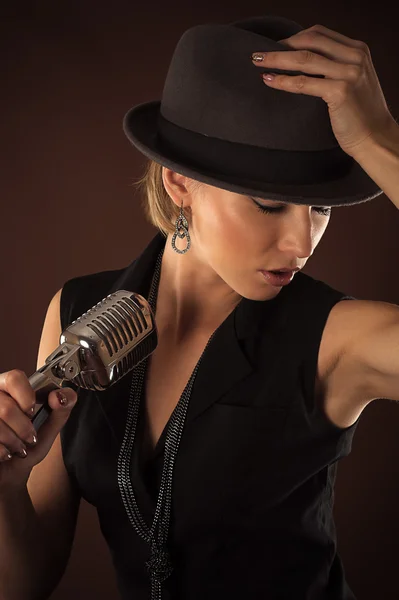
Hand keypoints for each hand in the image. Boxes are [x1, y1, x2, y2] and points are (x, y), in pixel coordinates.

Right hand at [0, 369, 77, 493]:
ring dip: (13, 442)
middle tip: (29, 437)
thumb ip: (61, 409)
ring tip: (17, 447)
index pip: (14, 378)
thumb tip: (60, 395)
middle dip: (23, 429)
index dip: (26, 397)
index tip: (31, 411)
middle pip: (7, 407)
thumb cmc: (28, 446)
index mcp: (9, 389)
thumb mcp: (49, 428)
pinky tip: (5, 452)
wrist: (11, 472)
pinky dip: (2, 451)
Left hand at [251, 24, 396, 158]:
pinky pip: (303, 83)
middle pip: (309, 41)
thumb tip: (301, 62)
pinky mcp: (340, 91)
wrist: (375, 138)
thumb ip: (336, 67)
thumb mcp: (353, 81)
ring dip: (276, 59)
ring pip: (304, 59)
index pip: (320, 34)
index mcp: (358, 50)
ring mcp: (348, 73)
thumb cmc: (361, 115)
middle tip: (260, 53)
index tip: (276, 46)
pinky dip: (283, 80)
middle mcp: (355, 57)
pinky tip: (269, 80)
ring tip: (258, 62)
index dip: (294, 38)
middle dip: (281, 45)